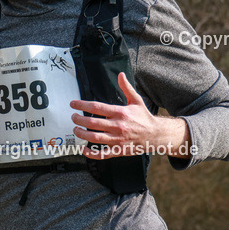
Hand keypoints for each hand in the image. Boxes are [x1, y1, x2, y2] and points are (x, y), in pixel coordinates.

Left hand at [69, 73, 187, 159]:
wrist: (155, 134)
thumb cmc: (144, 117)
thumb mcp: (136, 100)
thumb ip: (127, 88)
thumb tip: (121, 75)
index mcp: (120, 113)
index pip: (97, 107)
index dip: (82, 105)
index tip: (73, 104)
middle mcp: (117, 126)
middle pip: (92, 122)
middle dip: (79, 119)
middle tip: (73, 117)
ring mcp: (117, 139)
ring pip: (94, 138)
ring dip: (82, 134)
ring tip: (76, 129)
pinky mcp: (118, 150)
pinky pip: (102, 154)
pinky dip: (91, 154)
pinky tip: (84, 150)